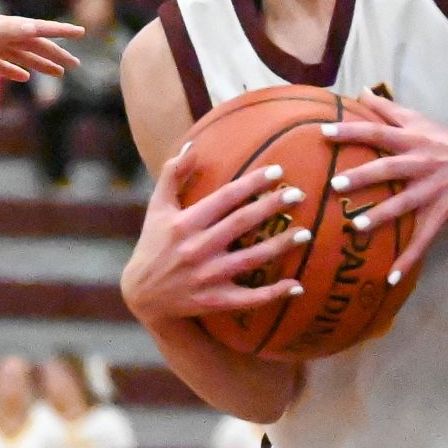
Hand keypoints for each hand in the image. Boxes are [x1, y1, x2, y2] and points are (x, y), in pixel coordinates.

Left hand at [0, 13, 79, 81]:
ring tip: (58, 73)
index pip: (38, 28)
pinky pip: (1, 64)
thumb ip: (7, 30)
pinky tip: (24, 77)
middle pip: (33, 44)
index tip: (80, 33)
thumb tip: (33, 28)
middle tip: (75, 65)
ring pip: (20, 55)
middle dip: (55, 53)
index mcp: (3, 26)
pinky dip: (15, 70)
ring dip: (40, 62)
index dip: (60, 31)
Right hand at [121, 150, 308, 324]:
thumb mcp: (157, 207)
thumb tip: (192, 146)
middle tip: (298, 195)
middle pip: (241, 223)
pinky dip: (273, 293)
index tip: (278, 171)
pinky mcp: (215, 300)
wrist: (143, 294)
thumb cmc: (153, 244)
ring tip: (305, 234)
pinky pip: (249, 298)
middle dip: (271, 207)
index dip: (252, 183)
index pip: (225, 197)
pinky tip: (297, 285)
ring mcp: (207, 276)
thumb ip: (173, 174)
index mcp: (185, 223)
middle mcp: (197, 248)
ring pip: (250, 259)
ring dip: (279, 246)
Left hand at [322, 94, 447, 282]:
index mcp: (411, 141)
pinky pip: (423, 239)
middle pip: (389, 168)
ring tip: (357, 228)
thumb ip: (388, 109)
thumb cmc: (447, 141)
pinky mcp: (443, 214)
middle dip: (363, 176)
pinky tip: (389, 278)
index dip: (351, 131)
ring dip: (381, 216)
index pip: (377, 132)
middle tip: (335, 184)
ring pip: (404, 204)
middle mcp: (420, 164)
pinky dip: (408, 259)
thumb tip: (361, 91)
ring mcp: (432, 191)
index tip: (323, 131)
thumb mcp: (420, 120)